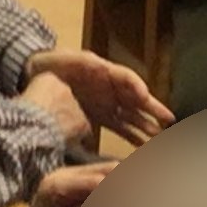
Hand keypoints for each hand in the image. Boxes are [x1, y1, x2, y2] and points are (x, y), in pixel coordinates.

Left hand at [29, 48, 172, 144]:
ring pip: (132, 116)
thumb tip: (105, 68)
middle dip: (152, 110)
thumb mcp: (70, 59)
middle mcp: (112, 89)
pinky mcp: (99, 118)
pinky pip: (120, 128)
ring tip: (159, 138)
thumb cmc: (55, 64)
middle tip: (168, 121)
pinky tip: (142, 147)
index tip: (146, 96)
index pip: (127, 78)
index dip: (137, 87)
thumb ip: (87, 63)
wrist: (37, 76)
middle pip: (136, 99)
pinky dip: (132, 136)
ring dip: (145, 126)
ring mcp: (107, 104)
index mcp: (106, 72)